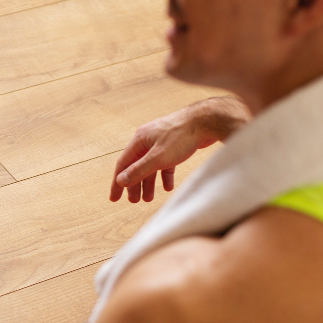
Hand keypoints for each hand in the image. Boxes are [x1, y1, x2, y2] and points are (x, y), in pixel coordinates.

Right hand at [110, 97, 249, 202]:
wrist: (207, 121)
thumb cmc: (182, 136)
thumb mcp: (158, 158)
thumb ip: (139, 170)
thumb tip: (121, 180)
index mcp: (139, 140)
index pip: (123, 164)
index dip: (118, 182)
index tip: (114, 198)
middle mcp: (147, 140)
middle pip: (136, 166)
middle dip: (135, 184)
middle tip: (134, 201)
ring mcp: (161, 142)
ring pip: (151, 166)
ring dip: (149, 182)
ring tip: (149, 198)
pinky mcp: (174, 145)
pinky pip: (165, 163)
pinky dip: (165, 175)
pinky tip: (168, 187)